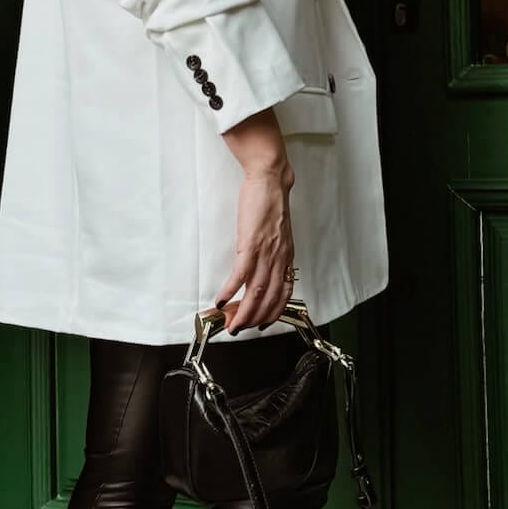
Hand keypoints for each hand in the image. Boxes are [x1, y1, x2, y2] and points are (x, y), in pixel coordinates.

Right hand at [217, 111, 295, 330]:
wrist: (270, 179)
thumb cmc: (271, 202)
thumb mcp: (278, 232)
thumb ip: (275, 251)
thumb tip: (264, 266)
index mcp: (286, 256)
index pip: (284, 292)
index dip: (273, 312)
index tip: (262, 324)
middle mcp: (279, 258)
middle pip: (269, 298)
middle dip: (254, 318)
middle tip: (239, 329)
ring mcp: (266, 252)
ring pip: (256, 291)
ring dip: (242, 311)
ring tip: (231, 323)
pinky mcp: (251, 243)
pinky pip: (241, 274)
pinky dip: (231, 290)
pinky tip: (221, 299)